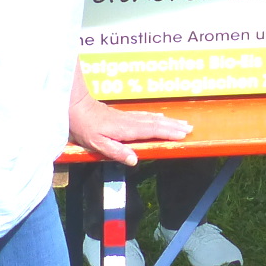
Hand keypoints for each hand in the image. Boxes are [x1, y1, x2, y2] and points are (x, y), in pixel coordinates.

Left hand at [69, 95, 192, 165]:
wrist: (75, 106)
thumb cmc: (84, 128)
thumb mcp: (97, 144)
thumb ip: (116, 151)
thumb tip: (135, 159)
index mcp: (126, 130)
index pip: (152, 131)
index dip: (168, 132)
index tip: (183, 134)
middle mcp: (130, 122)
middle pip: (156, 124)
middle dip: (173, 126)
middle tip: (190, 128)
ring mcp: (127, 117)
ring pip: (152, 119)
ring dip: (168, 121)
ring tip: (182, 123)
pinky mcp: (123, 115)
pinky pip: (145, 116)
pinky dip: (156, 117)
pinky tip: (160, 117)